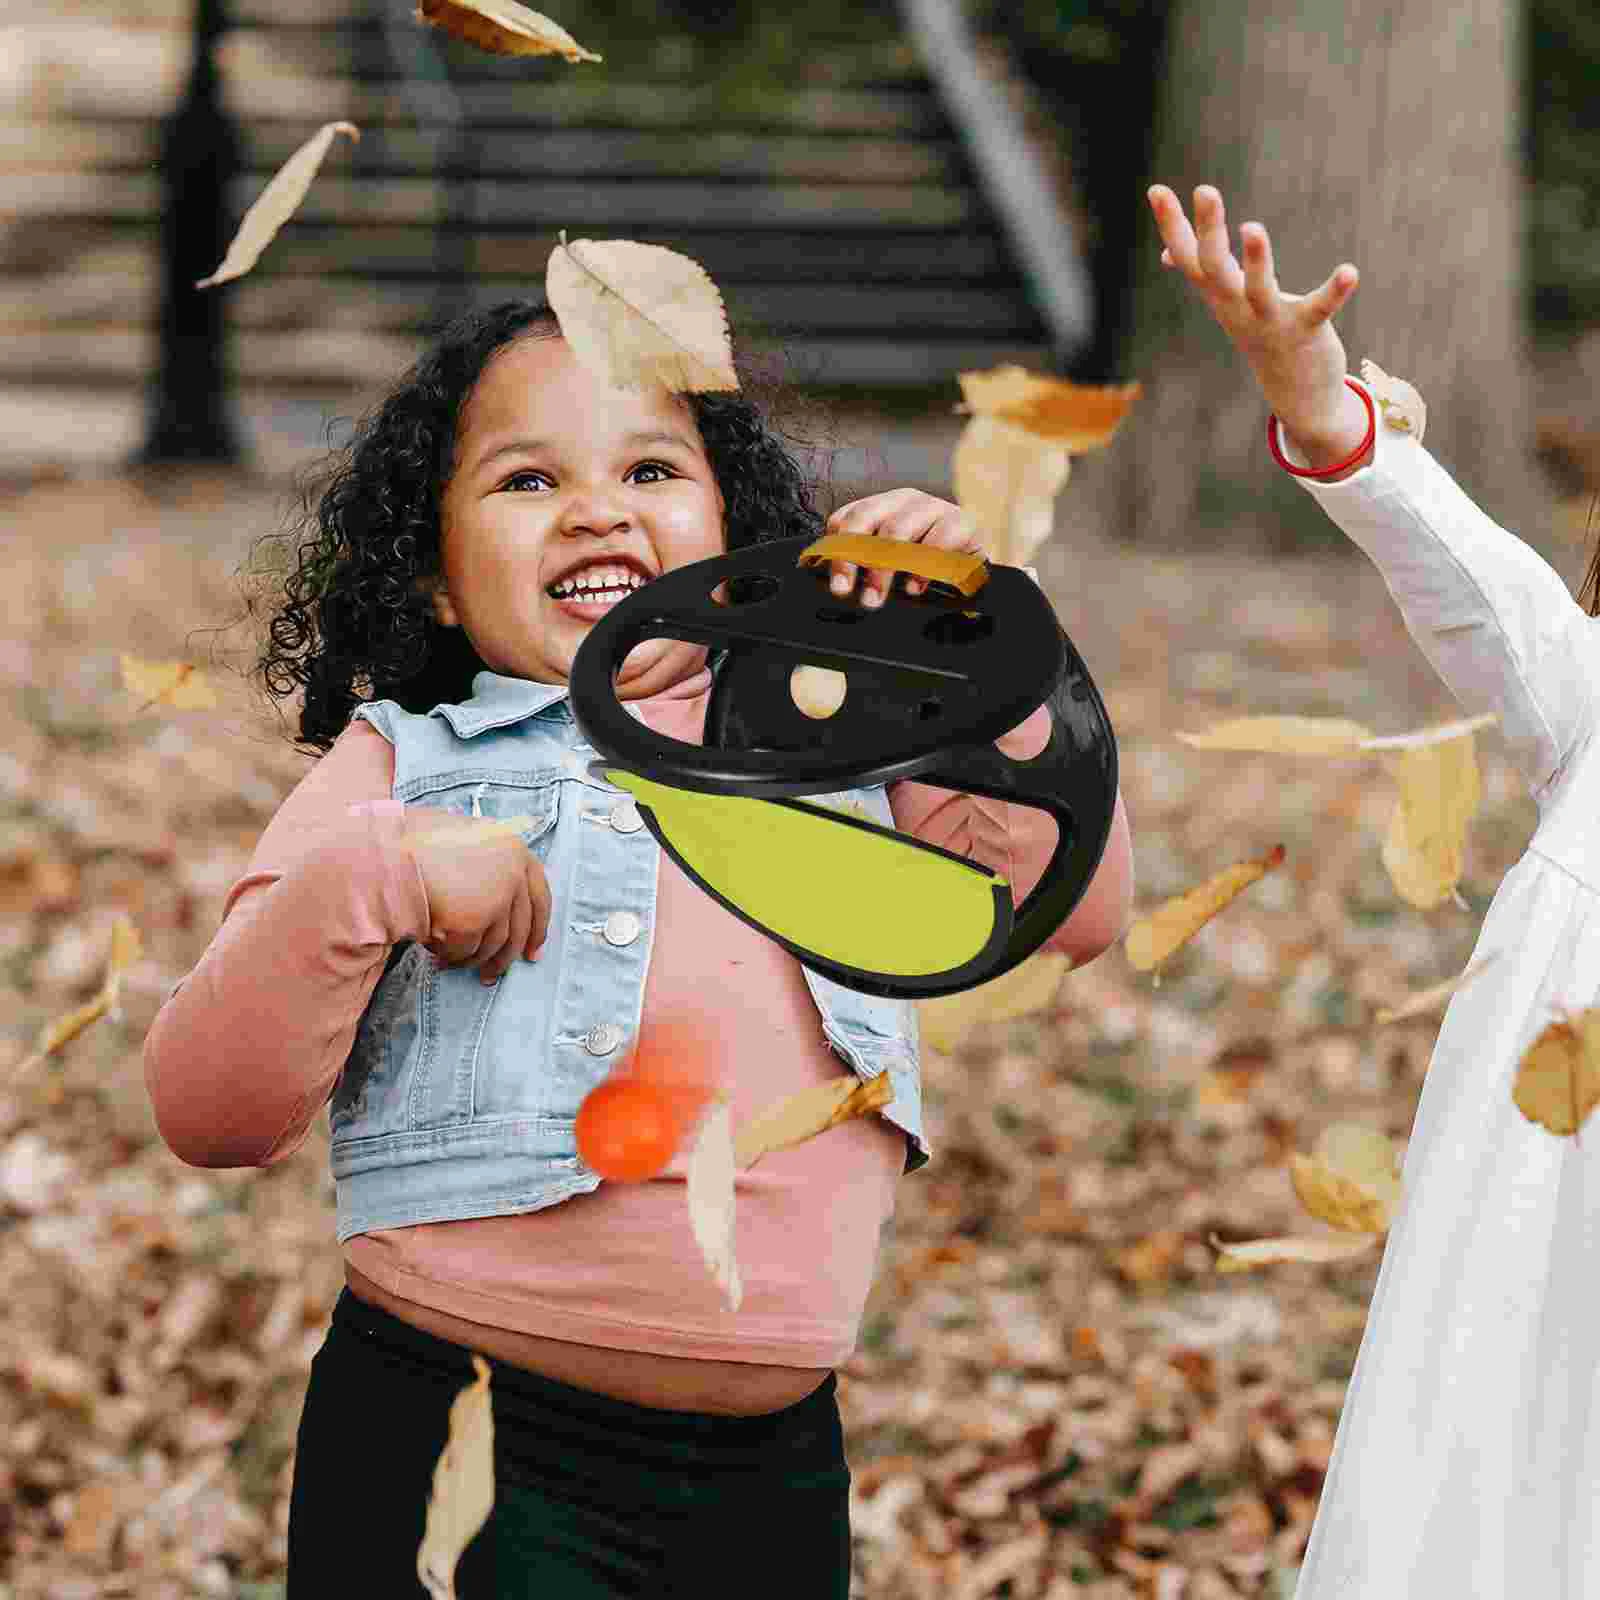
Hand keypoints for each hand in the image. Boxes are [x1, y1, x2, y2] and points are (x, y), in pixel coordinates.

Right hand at [400, 807, 551, 984]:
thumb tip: (501, 910)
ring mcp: (495, 899)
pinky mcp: (472, 921)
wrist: (387, 849)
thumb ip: (490, 868)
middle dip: (505, 958)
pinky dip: (452, 958)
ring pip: (494, 946)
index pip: (540, 899)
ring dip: (474, 962)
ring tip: (452, 965)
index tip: (533, 953)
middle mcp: (513, 875)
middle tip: (491, 976)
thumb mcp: (467, 842)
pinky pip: (466, 951)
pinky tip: (436, 956)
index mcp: (515, 851)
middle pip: (520, 929)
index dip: (538, 929)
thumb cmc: (419, 845)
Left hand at [822, 489, 985, 605]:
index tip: (839, 586)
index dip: (837, 552)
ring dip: (883, 569)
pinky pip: (938, 541)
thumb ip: (864, 567)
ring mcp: (933, 507)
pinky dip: (923, 567)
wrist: (972, 568)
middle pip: (865, 519)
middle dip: (855, 559)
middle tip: (855, 593)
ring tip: (877, 597)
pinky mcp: (963, 522)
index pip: (846, 519)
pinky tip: (914, 586)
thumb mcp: (889, 565)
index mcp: (880, 506)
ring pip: (897, 530)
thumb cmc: (926, 567)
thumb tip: (839, 586)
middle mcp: (904, 501)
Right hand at [1147, 183, 1361, 445]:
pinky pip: (1318, 309)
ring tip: (1252, 227)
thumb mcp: (1227, 303)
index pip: (1188, 256)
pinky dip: (1334, 292)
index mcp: (1220, 295)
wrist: (1295, 394)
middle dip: (1209, 230)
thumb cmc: (1261, 335)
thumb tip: (1168, 254)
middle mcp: (1236, 308)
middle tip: (1205, 189)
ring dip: (1256, 261)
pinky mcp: (1305, 331)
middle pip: (1214, 268)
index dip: (1171, 224)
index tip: (1155, 188)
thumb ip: (1202, 275)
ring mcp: (1269, 321)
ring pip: (1257, 290)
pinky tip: (1349, 272)